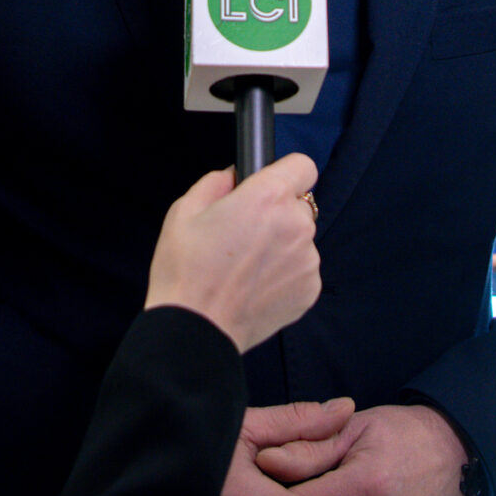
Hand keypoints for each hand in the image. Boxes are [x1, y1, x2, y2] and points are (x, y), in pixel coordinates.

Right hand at [146, 153, 321, 353]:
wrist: (196, 328)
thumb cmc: (186, 269)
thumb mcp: (184, 210)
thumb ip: (216, 182)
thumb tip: (235, 175)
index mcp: (268, 197)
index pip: (303, 166)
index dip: (284, 174)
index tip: (268, 187)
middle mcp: (296, 225)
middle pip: (299, 205)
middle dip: (278, 213)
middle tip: (244, 233)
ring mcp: (307, 260)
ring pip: (301, 239)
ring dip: (282, 245)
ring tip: (246, 266)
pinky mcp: (310, 289)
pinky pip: (302, 269)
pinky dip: (285, 273)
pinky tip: (256, 285)